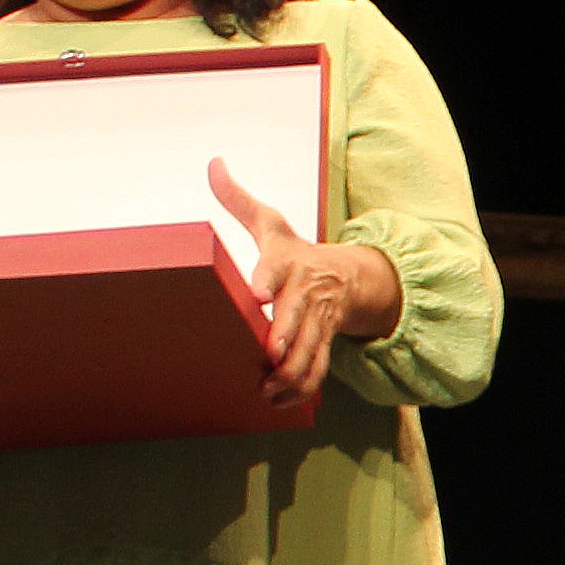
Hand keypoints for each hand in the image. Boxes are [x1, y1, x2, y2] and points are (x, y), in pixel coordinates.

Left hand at [211, 160, 395, 405]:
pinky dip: (302, 389)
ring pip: (309, 350)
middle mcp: (306, 293)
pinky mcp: (324, 343)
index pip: (277, 268)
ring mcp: (318, 321)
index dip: (268, 279)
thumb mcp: (271, 222)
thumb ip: (237, 199)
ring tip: (267, 391)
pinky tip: (279, 402)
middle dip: (286, 336)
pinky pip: (318, 370)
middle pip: (298, 317)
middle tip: (271, 354)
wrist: (351, 275)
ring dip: (291, 373)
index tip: (258, 292)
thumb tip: (213, 162)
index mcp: (288, 262)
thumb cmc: (297, 252)